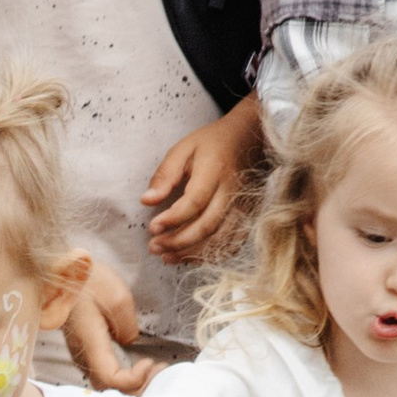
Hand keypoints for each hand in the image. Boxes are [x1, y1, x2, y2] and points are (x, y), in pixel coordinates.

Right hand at [54, 253, 154, 396]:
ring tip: (154, 369)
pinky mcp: (85, 348)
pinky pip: (105, 372)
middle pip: (110, 388)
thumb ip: (128, 326)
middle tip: (160, 370)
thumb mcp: (118, 297)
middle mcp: (83, 354)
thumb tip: (129, 341)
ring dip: (132, 382)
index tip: (149, 361)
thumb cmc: (87, 280)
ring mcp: (82, 353)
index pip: (112, 379)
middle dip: (138, 386)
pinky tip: (140, 364)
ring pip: (107, 383)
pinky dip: (125, 375)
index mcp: (90, 343)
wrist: (61, 272)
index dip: (134, 379)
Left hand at [145, 99, 260, 262]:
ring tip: (167, 257)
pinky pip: (233, 243)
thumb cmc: (212, 143)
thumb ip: (165, 174)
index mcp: (214, 170)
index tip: (152, 227)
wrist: (250, 138)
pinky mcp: (248, 215)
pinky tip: (190, 257)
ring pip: (220, 239)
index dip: (172, 218)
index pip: (194, 201)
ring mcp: (243, 206)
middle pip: (207, 225)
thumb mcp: (183, 149)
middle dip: (178, 241)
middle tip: (154, 247)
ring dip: (192, 253)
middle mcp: (231, 191)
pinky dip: (212, 255)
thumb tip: (147, 201)